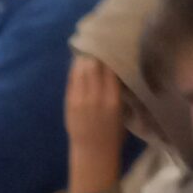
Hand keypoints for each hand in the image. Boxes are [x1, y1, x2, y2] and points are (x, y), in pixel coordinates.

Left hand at [65, 57, 128, 192]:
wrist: (93, 151)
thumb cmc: (114, 134)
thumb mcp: (123, 112)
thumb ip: (118, 92)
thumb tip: (117, 71)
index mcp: (113, 100)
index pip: (111, 71)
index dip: (111, 56)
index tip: (113, 44)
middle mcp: (96, 97)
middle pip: (94, 66)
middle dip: (96, 52)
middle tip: (99, 40)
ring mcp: (80, 99)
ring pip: (80, 70)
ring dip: (84, 57)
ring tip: (88, 46)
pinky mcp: (69, 101)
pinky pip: (71, 79)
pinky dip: (75, 67)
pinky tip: (78, 59)